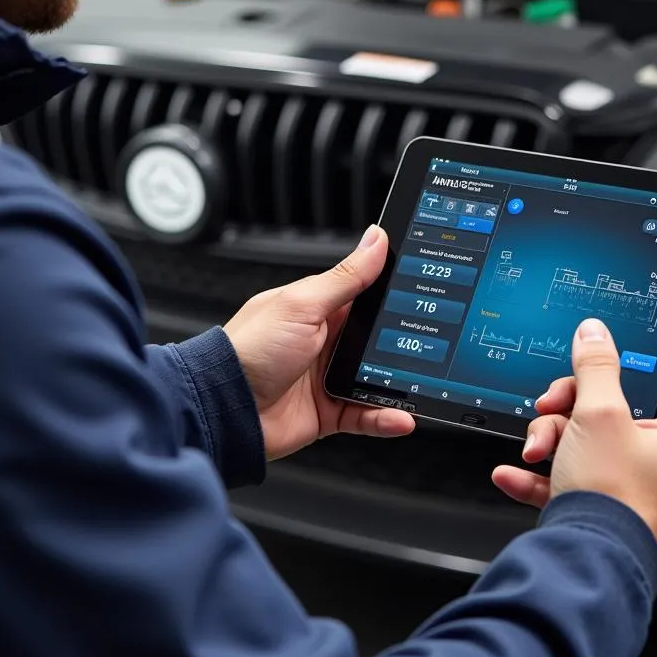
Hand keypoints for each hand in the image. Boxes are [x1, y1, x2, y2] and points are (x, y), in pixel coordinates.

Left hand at [223, 225, 415, 460]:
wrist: (225, 407)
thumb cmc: (250, 350)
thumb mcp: (303, 304)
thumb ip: (346, 278)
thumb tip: (376, 240)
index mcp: (317, 307)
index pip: (364, 294)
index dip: (393, 292)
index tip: (424, 290)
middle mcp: (324, 340)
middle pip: (376, 338)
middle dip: (402, 342)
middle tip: (431, 343)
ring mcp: (327, 376)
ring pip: (377, 377)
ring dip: (398, 383)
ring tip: (422, 384)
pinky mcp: (328, 411)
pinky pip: (366, 413)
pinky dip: (385, 416)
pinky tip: (401, 416)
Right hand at [491, 317, 656, 547]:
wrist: (586, 561)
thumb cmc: (611, 497)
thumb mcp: (597, 413)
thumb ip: (596, 366)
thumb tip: (595, 334)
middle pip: (630, 410)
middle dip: (581, 403)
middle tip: (559, 403)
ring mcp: (642, 488)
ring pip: (596, 442)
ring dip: (556, 437)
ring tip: (538, 445)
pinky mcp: (611, 509)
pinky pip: (576, 478)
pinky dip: (545, 472)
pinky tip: (516, 471)